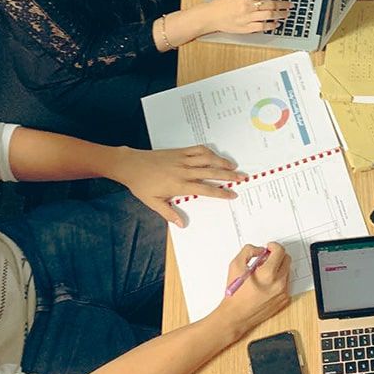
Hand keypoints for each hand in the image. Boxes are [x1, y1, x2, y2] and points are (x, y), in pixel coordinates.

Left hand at [109, 145, 245, 225]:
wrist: (131, 166)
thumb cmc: (142, 185)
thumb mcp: (153, 202)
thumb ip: (169, 213)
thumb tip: (182, 224)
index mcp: (179, 185)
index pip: (205, 189)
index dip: (221, 192)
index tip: (232, 194)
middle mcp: (184, 171)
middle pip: (212, 172)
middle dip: (229, 175)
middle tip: (242, 177)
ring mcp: (183, 159)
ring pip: (208, 159)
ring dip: (222, 162)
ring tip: (234, 166)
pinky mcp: (180, 151)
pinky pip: (198, 149)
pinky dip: (209, 151)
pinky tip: (216, 155)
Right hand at [200, 0, 289, 34]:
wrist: (210, 16)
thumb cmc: (222, 3)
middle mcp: (247, 5)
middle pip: (271, 4)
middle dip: (283, 4)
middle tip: (290, 4)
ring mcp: (247, 17)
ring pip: (269, 15)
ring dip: (280, 14)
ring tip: (286, 13)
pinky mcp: (246, 28)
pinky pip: (263, 27)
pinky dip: (272, 25)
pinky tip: (276, 24)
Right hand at [218, 243, 290, 334]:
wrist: (236, 315)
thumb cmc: (235, 294)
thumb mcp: (235, 265)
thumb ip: (248, 251)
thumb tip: (260, 249)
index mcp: (267, 274)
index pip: (280, 251)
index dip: (273, 246)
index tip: (269, 248)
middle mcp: (278, 283)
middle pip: (287, 259)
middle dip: (277, 256)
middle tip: (265, 259)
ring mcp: (283, 292)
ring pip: (287, 271)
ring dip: (278, 268)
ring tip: (263, 274)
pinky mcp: (284, 300)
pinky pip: (286, 283)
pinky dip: (278, 280)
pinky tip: (266, 284)